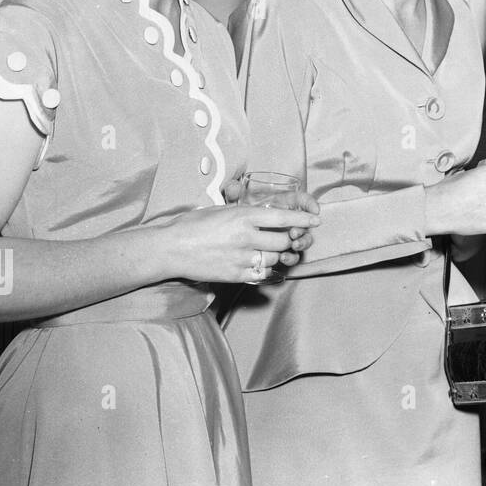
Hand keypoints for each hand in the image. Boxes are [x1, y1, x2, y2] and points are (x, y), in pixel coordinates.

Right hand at [160, 198, 320, 284]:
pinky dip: (264, 269)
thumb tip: (263, 215)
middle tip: (288, 238)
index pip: (283, 219)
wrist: (170, 249)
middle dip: (288, 240)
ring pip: (274, 259)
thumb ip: (245, 214)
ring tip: (265, 250)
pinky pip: (261, 274)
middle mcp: (246, 237)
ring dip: (276, 255)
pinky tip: (256, 264)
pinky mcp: (235, 275)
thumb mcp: (221, 210)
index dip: (302, 220)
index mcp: (243, 217)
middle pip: (283, 241)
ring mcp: (241, 258)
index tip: (315, 221)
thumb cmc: (192, 225)